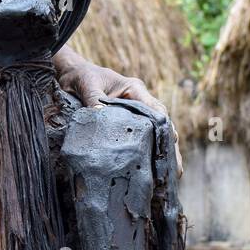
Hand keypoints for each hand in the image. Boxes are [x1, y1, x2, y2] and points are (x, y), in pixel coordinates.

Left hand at [57, 53, 182, 177]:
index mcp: (134, 89)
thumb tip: (100, 119)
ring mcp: (135, 111)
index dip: (165, 129)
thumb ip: (94, 101)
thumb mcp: (87, 86)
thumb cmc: (81, 76)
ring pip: (156, 133)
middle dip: (170, 147)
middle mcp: (140, 101)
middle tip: (178, 171)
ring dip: (163, 152)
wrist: (72, 73)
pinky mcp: (127, 121)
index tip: (171, 148)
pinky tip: (151, 169)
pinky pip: (142, 137)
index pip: (157, 110)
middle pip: (162, 125)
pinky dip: (148, 151)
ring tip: (172, 176)